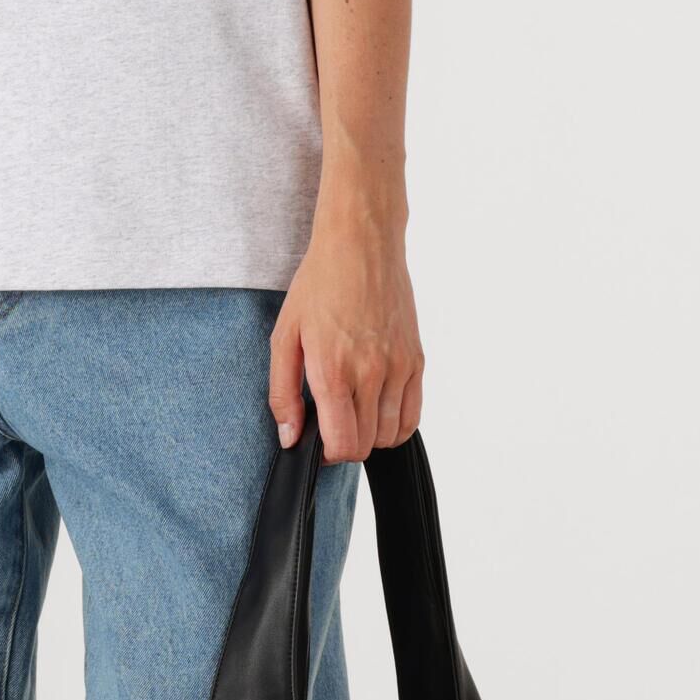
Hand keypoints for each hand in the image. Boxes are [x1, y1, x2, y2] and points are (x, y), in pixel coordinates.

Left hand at [269, 214, 424, 462]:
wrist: (361, 245)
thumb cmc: (320, 285)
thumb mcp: (284, 337)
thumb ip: (282, 393)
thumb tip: (289, 437)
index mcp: (333, 371)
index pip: (343, 444)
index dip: (327, 455)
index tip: (318, 443)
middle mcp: (371, 373)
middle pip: (366, 445)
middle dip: (346, 446)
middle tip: (332, 426)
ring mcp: (399, 367)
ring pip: (391, 435)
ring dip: (371, 436)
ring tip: (354, 415)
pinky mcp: (416, 360)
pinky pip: (413, 415)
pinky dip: (396, 424)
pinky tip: (377, 410)